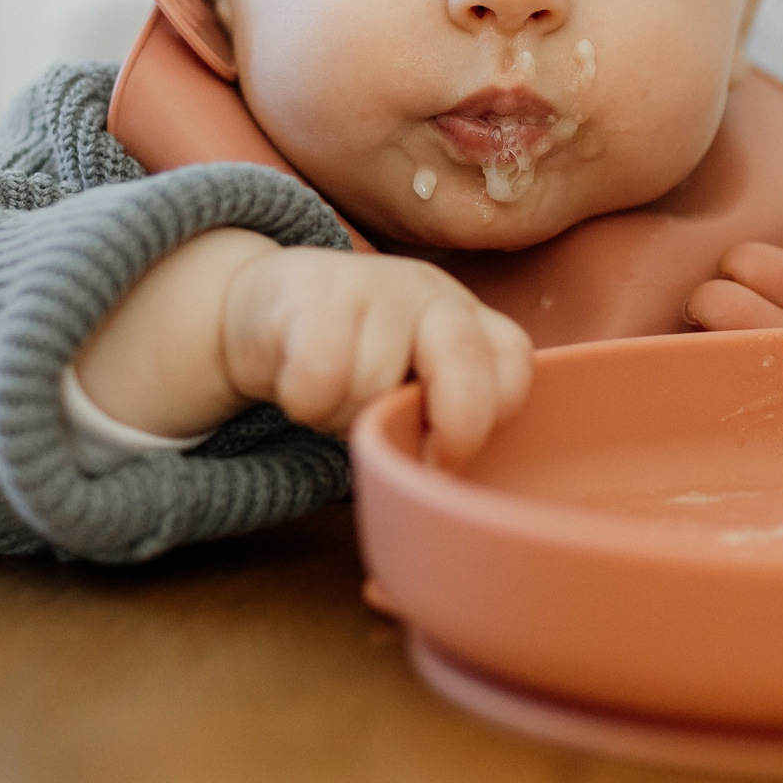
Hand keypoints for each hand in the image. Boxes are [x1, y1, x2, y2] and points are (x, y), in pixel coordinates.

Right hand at [76, 231, 532, 464]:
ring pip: (373, 386)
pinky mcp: (313, 293)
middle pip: (465, 368)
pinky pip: (318, 378)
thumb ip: (440, 420)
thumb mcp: (407, 385)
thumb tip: (452, 496)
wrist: (269, 309)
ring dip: (345, 413)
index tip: (448, 456)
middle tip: (405, 449)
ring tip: (334, 394)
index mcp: (467, 322)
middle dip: (446, 427)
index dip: (489, 420)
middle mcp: (432, 296)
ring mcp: (375, 286)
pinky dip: (304, 400)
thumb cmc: (351, 360)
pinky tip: (299, 381)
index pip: (513, 364)